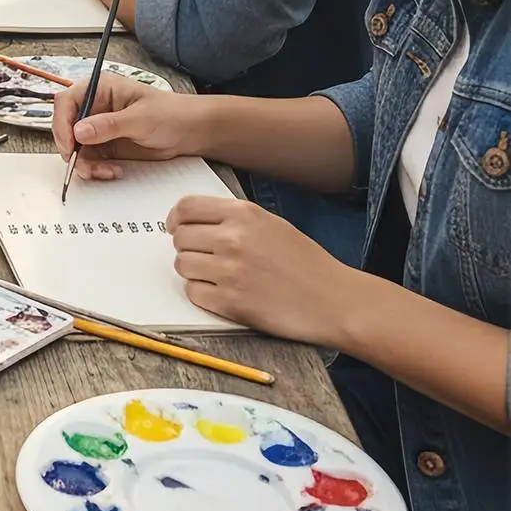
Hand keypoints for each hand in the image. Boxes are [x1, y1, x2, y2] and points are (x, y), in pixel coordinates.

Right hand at [52, 70, 201, 180]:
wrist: (190, 133)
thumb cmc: (170, 114)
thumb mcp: (140, 118)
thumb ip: (108, 125)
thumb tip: (78, 132)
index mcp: (99, 89)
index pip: (67, 101)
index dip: (61, 122)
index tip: (69, 144)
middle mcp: (94, 107)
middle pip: (65, 125)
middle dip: (72, 148)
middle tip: (82, 164)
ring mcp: (98, 128)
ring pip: (75, 147)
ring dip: (84, 163)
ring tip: (104, 172)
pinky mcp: (104, 146)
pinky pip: (89, 159)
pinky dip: (95, 169)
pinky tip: (111, 171)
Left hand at [168, 196, 353, 343]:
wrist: (334, 301)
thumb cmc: (305, 262)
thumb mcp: (270, 223)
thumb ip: (232, 217)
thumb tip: (192, 219)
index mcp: (242, 213)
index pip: (186, 207)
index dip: (175, 218)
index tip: (175, 227)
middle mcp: (232, 238)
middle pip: (180, 238)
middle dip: (186, 247)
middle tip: (203, 256)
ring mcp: (230, 271)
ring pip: (182, 264)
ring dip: (193, 271)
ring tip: (216, 275)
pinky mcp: (230, 302)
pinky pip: (193, 292)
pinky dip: (202, 293)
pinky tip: (221, 293)